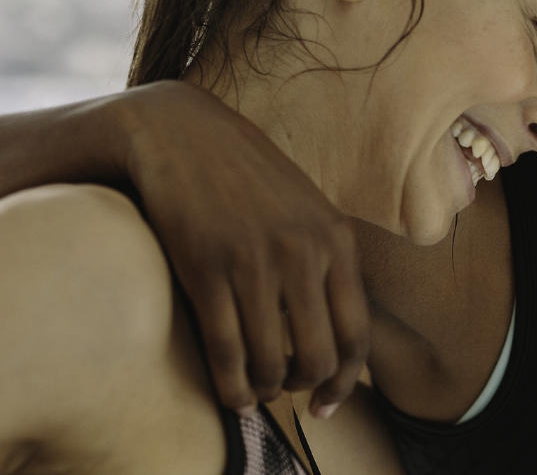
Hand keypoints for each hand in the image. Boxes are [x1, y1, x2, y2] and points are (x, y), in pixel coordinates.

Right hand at [109, 81, 369, 417]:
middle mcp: (303, 253)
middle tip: (287, 392)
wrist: (179, 132)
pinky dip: (230, 384)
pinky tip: (231, 394)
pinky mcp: (206, 269)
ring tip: (255, 393)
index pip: (357, 333)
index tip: (328, 404)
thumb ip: (326, 256)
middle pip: (318, 356)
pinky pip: (226, 349)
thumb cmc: (244, 173)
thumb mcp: (305, 206)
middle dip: (304, 388)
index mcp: (336, 239)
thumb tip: (338, 323)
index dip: (344, 380)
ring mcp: (255, 262)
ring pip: (270, 360)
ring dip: (264, 390)